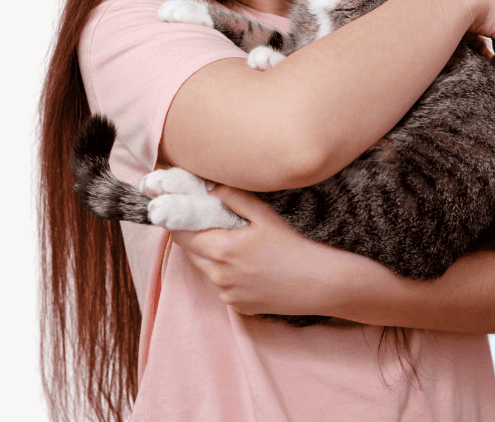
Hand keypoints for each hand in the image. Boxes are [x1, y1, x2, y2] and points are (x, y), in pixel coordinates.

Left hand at [169, 184, 355, 316]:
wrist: (317, 283)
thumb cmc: (292, 246)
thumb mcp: (263, 215)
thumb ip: (233, 198)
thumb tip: (209, 188)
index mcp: (221, 250)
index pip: (182, 235)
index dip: (177, 221)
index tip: (177, 210)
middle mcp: (219, 276)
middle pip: (191, 253)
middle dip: (194, 237)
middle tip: (209, 222)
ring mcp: (227, 294)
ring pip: (206, 270)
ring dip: (211, 255)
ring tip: (236, 244)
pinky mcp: (238, 307)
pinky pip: (223, 286)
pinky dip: (227, 274)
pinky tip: (250, 265)